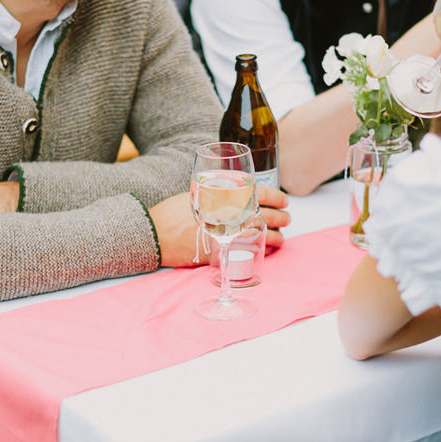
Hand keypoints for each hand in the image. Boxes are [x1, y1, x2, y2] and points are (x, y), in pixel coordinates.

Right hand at [149, 184, 290, 266]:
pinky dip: (263, 249)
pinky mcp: (223, 250)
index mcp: (224, 195)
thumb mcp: (194, 194)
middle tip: (286, 219)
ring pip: (262, 233)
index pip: (260, 192)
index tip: (284, 201)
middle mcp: (230, 213)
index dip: (277, 197)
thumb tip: (230, 195)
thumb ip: (215, 193)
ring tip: (281, 237)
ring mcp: (228, 232)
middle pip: (266, 214)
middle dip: (282, 217)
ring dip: (277, 235)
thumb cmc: (170, 212)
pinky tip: (268, 249)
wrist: (154, 233)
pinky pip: (251, 249)